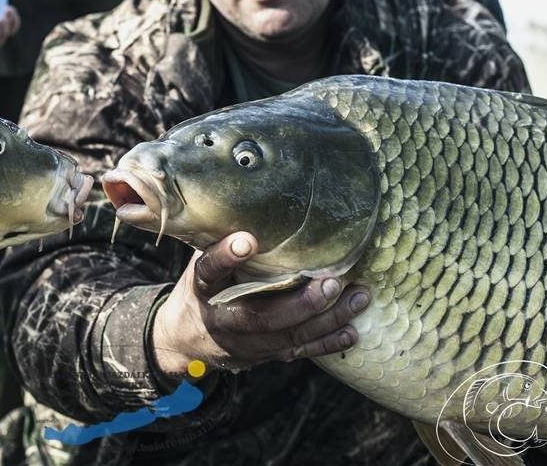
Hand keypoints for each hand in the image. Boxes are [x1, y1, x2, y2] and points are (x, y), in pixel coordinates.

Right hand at [151, 232, 369, 377]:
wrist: (187, 338)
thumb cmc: (204, 286)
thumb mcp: (200, 260)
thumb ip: (219, 237)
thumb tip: (246, 192)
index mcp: (202, 288)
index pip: (209, 271)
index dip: (226, 256)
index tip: (248, 239)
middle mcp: (222, 319)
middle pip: (260, 316)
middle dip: (300, 303)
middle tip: (332, 282)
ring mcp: (244, 343)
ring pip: (287, 337)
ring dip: (327, 319)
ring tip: (358, 298)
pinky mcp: (264, 354)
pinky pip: (298, 352)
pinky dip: (327, 343)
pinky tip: (352, 331)